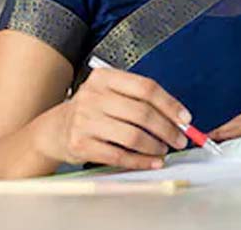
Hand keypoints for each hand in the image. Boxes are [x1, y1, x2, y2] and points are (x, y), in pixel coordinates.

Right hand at [34, 68, 191, 170]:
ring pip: (132, 135)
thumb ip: (140, 100)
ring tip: (164, 150)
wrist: (54, 129)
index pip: (146, 87)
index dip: (170, 104)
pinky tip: (151, 162)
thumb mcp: (110, 94)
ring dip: (155, 146)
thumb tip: (177, 118)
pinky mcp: (80, 144)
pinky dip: (140, 161)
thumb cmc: (91, 110)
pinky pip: (119, 155)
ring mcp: (85, 120)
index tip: (185, 118)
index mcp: (105, 78)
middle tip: (180, 139)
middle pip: (142, 112)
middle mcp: (93, 96)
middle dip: (167, 129)